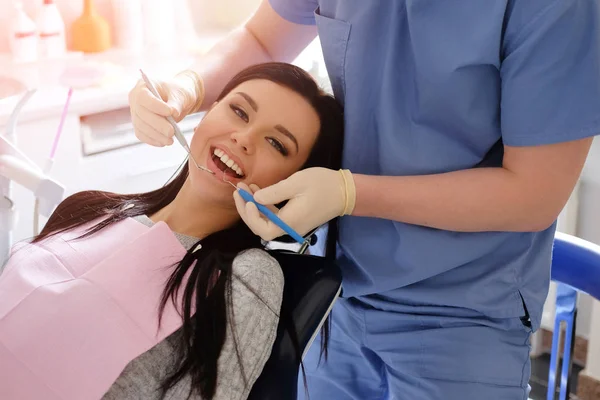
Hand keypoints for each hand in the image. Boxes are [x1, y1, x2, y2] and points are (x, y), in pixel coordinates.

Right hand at [128, 70, 203, 146]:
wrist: (177, 100)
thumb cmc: (177, 93)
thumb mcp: (179, 94)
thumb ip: (176, 103)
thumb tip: (173, 113)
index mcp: (142, 86)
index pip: (143, 97)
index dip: (155, 106)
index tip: (170, 112)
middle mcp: (135, 100)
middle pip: (142, 114)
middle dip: (158, 125)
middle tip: (172, 132)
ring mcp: (135, 113)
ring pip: (141, 127)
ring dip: (156, 135)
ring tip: (171, 140)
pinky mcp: (139, 125)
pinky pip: (142, 135)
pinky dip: (153, 140)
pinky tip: (164, 143)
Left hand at [233, 168, 355, 240]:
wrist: (345, 192)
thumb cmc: (322, 185)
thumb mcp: (296, 183)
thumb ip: (274, 192)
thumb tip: (255, 198)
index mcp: (289, 222)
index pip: (262, 228)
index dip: (249, 216)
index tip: (246, 198)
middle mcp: (289, 227)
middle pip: (261, 226)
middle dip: (246, 209)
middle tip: (238, 190)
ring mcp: (292, 224)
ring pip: (266, 221)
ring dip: (254, 206)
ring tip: (245, 187)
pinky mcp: (294, 219)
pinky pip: (275, 217)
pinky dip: (264, 206)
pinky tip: (258, 191)